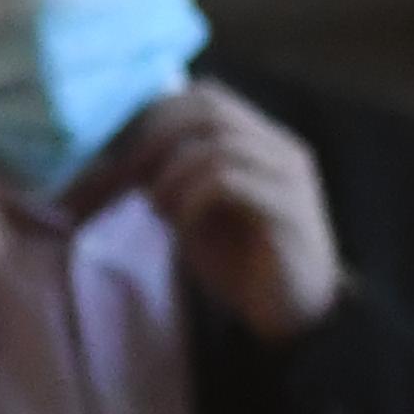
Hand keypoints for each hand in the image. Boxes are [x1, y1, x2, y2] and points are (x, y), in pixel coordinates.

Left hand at [77, 82, 343, 341]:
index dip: (156, 115)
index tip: (120, 152)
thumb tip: (120, 157)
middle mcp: (279, 148)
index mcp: (259, 140)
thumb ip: (168, 179)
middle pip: (209, 110)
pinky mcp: (289, 211)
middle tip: (128, 177)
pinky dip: (190, 201)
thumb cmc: (242, 266)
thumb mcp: (194, 214)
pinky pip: (227, 183)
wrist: (293, 317)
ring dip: (171, 176)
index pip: (205, 97)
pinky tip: (180, 227)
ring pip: (217, 146)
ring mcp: (289, 177)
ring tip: (158, 211)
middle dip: (156, 139)